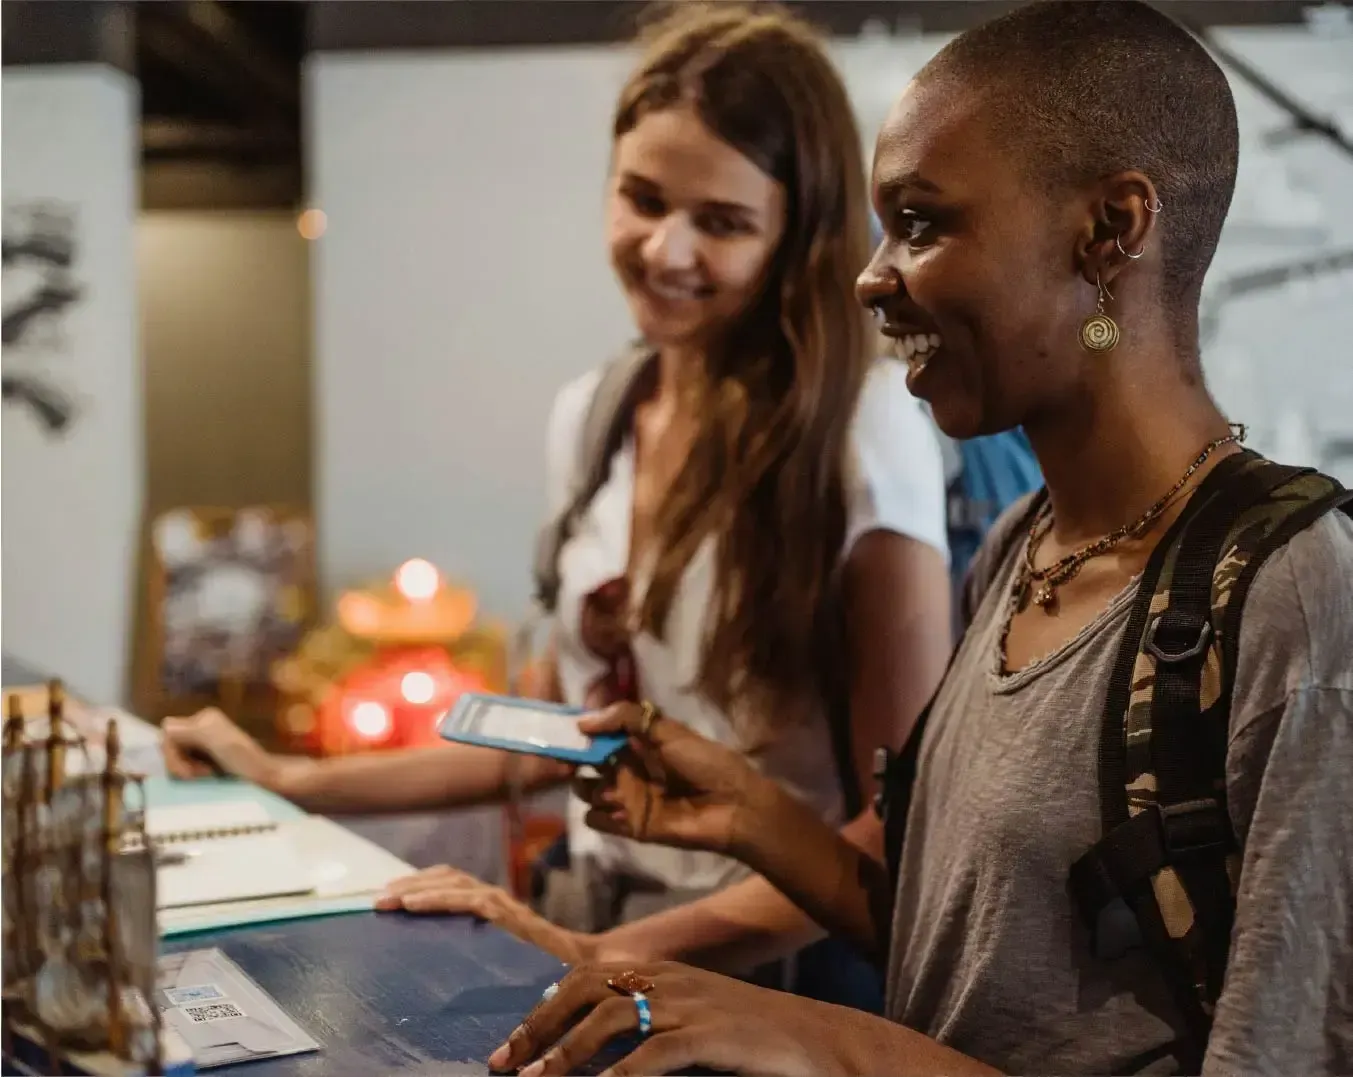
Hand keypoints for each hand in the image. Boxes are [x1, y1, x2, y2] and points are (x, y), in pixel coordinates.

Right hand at [161, 708, 277, 785]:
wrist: (265, 777)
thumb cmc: (244, 760)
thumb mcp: (216, 741)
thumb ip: (190, 731)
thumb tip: (165, 727)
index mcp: (204, 718)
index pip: (168, 731)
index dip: (171, 752)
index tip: (187, 770)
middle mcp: (202, 726)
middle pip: (170, 744)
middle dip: (179, 762)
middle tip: (198, 776)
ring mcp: (204, 741)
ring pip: (176, 756)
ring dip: (186, 769)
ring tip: (205, 776)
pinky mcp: (207, 756)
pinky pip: (185, 763)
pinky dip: (191, 772)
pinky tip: (206, 777)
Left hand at [374, 865, 591, 964]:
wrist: (581, 969)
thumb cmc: (540, 968)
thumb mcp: (495, 953)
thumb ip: (471, 945)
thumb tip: (431, 954)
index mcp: (490, 903)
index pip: (449, 881)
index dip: (417, 884)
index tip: (386, 897)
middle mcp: (494, 896)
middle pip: (446, 876)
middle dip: (408, 884)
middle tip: (376, 900)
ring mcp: (501, 902)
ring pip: (452, 882)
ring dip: (415, 888)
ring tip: (387, 901)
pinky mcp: (506, 914)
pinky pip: (465, 900)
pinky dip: (436, 898)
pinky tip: (412, 906)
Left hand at [487, 961, 840, 1076]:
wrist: (825, 1042)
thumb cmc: (758, 1040)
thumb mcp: (697, 1020)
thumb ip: (650, 1025)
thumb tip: (595, 1052)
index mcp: (664, 973)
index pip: (586, 977)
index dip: (543, 1010)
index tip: (511, 1048)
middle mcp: (671, 980)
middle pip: (587, 990)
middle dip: (540, 1028)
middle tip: (505, 1064)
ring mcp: (693, 1004)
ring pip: (610, 1020)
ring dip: (565, 1055)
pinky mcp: (715, 1034)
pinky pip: (655, 1053)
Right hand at [574, 703, 768, 855]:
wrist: (733, 807)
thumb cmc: (705, 763)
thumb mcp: (669, 731)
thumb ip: (626, 718)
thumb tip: (582, 721)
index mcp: (638, 743)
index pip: (599, 735)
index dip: (581, 733)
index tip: (567, 732)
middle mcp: (628, 769)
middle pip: (586, 764)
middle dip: (574, 760)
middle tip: (571, 762)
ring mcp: (627, 798)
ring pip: (587, 791)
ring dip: (590, 788)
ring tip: (614, 789)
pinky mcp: (630, 826)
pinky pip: (596, 820)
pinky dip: (599, 814)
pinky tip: (618, 809)